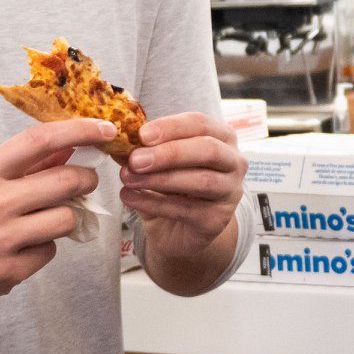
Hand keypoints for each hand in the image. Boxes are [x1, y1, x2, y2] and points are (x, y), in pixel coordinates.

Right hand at [0, 118, 112, 308]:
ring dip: (64, 217)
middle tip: (83, 181)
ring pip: (66, 219)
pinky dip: (43, 248)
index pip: (39, 141)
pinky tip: (22, 246)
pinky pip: (49, 252)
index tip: (105, 129)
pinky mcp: (6, 273)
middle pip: (66, 181)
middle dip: (85, 179)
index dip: (79, 130)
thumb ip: (22, 165)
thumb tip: (69, 146)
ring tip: (42, 218)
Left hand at [118, 111, 246, 260]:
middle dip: (169, 153)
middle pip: (208, 150)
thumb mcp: (158, 163)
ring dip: (160, 179)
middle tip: (135, 160)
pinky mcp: (218, 219)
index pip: (200, 123)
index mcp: (221, 137)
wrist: (179, 230)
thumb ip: (143, 150)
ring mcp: (230, 192)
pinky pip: (186, 209)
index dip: (171, 127)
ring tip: (128, 179)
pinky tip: (130, 197)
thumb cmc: (171, 187)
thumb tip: (119, 142)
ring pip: (201, 181)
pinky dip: (154, 203)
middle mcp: (234, 162)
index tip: (141, 134)